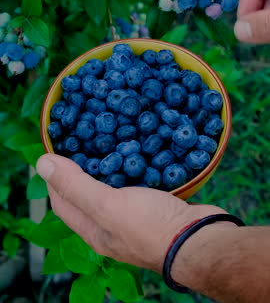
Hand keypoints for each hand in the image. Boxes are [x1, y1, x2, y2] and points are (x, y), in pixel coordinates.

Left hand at [37, 154, 225, 272]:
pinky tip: (137, 147)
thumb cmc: (151, 225)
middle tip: (83, 136)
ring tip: (108, 136)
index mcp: (94, 229)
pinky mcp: (155, 204)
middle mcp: (111, 225)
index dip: (55, 175)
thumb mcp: (108, 205)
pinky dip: (134, 163)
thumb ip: (75, 185)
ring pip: (115, 184)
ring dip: (110, 162)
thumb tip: (40, 164)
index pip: (62, 200)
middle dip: (82, 165)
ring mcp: (135, 215)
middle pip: (87, 191)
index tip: (56, 147)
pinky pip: (138, 180)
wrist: (201, 238)